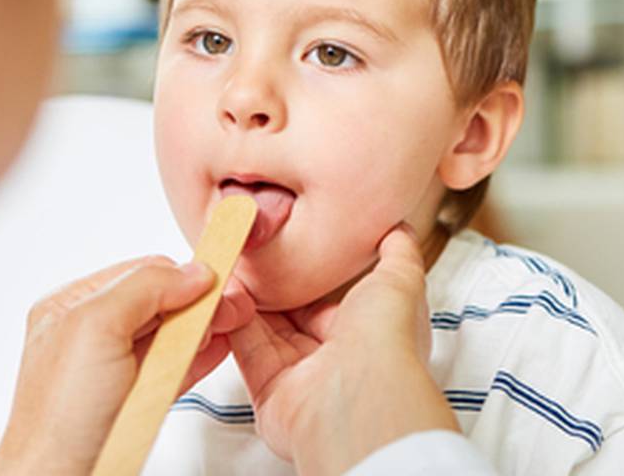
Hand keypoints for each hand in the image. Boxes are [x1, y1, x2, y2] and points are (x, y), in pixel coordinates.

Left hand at [0, 256, 253, 474]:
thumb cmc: (57, 419)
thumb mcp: (96, 329)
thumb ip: (144, 289)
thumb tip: (189, 272)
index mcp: (71, 306)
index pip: (140, 273)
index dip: (181, 275)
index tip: (216, 280)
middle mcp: (90, 334)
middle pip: (158, 303)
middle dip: (197, 302)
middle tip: (230, 306)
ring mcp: (112, 369)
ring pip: (167, 335)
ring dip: (201, 328)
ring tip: (228, 324)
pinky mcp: (131, 399)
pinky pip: (170, 368)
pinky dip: (197, 357)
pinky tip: (215, 349)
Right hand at [229, 225, 458, 475]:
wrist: (359, 396)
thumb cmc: (387, 340)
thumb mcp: (400, 279)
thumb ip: (399, 251)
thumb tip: (399, 226)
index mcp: (367, 334)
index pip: (328, 302)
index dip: (306, 275)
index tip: (286, 245)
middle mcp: (335, 359)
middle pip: (292, 317)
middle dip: (271, 287)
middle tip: (252, 253)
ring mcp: (300, 379)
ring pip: (265, 332)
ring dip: (247, 300)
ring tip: (232, 263)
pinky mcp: (268, 393)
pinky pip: (245, 352)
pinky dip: (232, 323)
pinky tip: (224, 293)